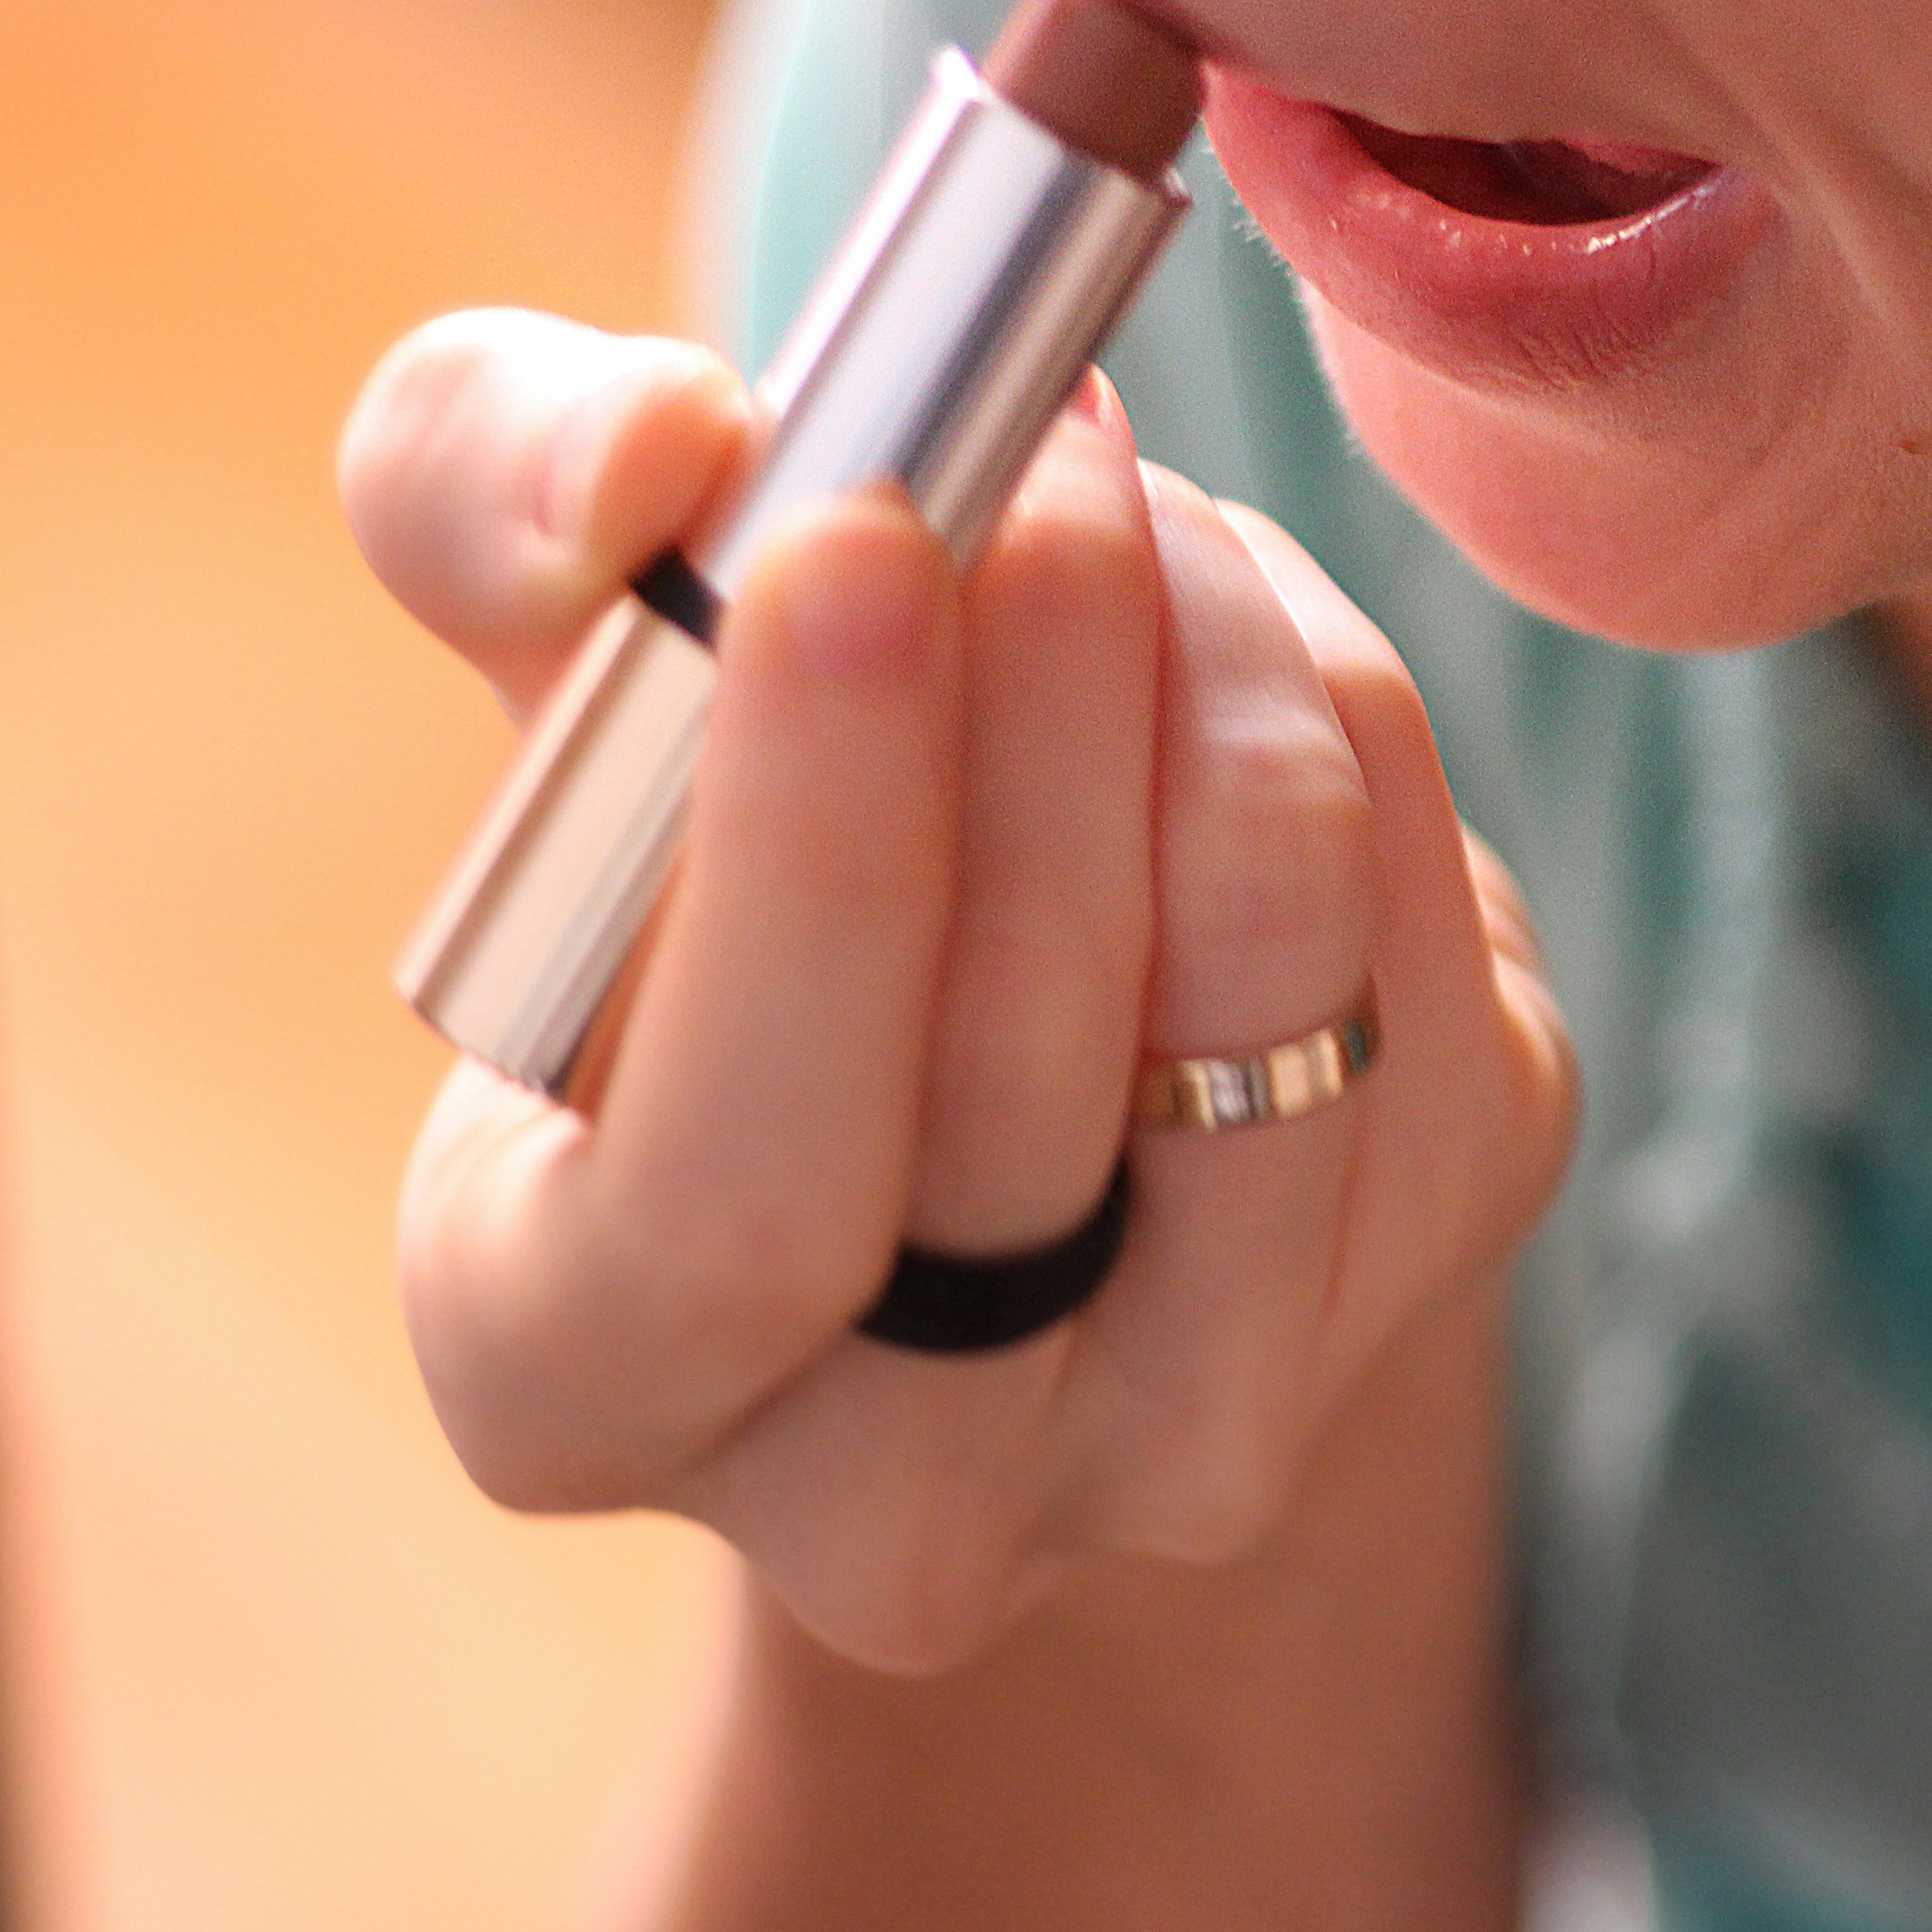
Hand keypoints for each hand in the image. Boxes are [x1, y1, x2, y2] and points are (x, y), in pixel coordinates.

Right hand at [341, 307, 1575, 1671]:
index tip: (854, 538)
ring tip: (1121, 502)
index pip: (715, 1202)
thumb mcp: (545, 660)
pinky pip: (1432, 945)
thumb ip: (499, 501)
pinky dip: (1337, 718)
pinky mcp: (1427, 1261)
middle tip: (1046, 439)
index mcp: (580, 1373)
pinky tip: (1226, 636)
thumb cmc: (702, 829)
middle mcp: (896, 1492)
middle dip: (1050, 693)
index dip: (804, 865)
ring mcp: (1190, 1418)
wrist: (977, 983)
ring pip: (1267, 991)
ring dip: (1215, 670)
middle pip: (1020, 1075)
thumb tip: (658, 448)